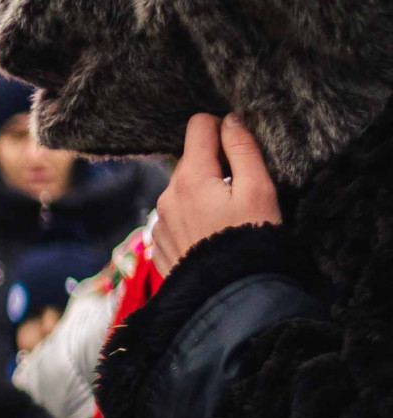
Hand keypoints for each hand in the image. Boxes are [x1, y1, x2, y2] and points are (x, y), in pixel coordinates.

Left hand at [153, 113, 281, 269]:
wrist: (229, 297)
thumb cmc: (251, 242)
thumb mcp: (258, 190)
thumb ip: (243, 150)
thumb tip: (230, 119)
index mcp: (190, 178)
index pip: (198, 126)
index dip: (222, 126)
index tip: (240, 142)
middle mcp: (167, 195)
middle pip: (191, 160)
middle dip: (215, 163)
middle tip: (243, 186)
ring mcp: (160, 221)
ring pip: (183, 189)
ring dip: (204, 191)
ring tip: (231, 215)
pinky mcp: (160, 243)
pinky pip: (177, 216)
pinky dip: (194, 216)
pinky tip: (214, 234)